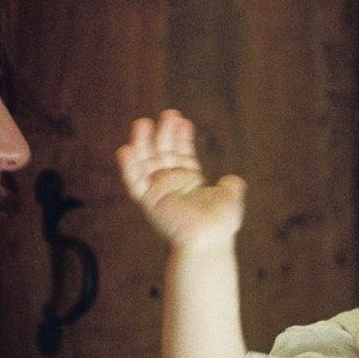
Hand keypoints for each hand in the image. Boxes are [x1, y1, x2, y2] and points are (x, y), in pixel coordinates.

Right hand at [116, 110, 245, 249]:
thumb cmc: (220, 226)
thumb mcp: (230, 199)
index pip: (181, 153)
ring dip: (143, 143)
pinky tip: (125, 150)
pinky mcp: (149, 202)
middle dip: (164, 134)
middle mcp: (171, 185)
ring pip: (146, 163)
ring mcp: (159, 192)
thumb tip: (233, 180)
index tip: (183, 121)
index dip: (181, 137)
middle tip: (168, 114)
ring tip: (143, 123)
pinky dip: (129, 168)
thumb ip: (230, 187)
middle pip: (163, 153)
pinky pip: (135, 183)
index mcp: (188, 182)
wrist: (210, 243)